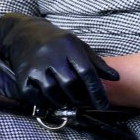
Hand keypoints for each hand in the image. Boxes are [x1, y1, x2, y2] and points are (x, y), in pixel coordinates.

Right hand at [0, 12, 119, 110]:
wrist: (24, 34)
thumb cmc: (57, 42)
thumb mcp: (78, 46)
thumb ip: (97, 63)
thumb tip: (116, 78)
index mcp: (68, 46)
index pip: (86, 72)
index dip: (96, 91)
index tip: (103, 105)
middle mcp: (51, 56)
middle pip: (71, 85)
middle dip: (80, 97)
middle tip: (83, 100)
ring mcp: (36, 67)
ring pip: (54, 94)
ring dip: (64, 101)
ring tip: (68, 98)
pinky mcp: (23, 77)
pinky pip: (37, 97)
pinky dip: (46, 102)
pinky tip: (52, 97)